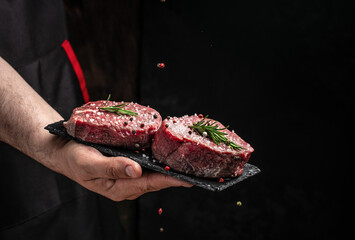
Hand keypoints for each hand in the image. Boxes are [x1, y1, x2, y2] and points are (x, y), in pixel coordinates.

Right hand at [54, 139, 191, 200]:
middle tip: (197, 168)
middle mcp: (127, 183)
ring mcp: (128, 174)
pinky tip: (169, 151)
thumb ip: (112, 168)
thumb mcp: (89, 163)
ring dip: (170, 166)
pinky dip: (158, 158)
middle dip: (176, 175)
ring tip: (189, 160)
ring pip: (153, 171)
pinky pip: (147, 163)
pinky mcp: (127, 164)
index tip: (189, 178)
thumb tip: (136, 171)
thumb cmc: (74, 158)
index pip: (150, 184)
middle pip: (156, 180)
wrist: (63, 150)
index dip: (170, 180)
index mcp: (119, 188)